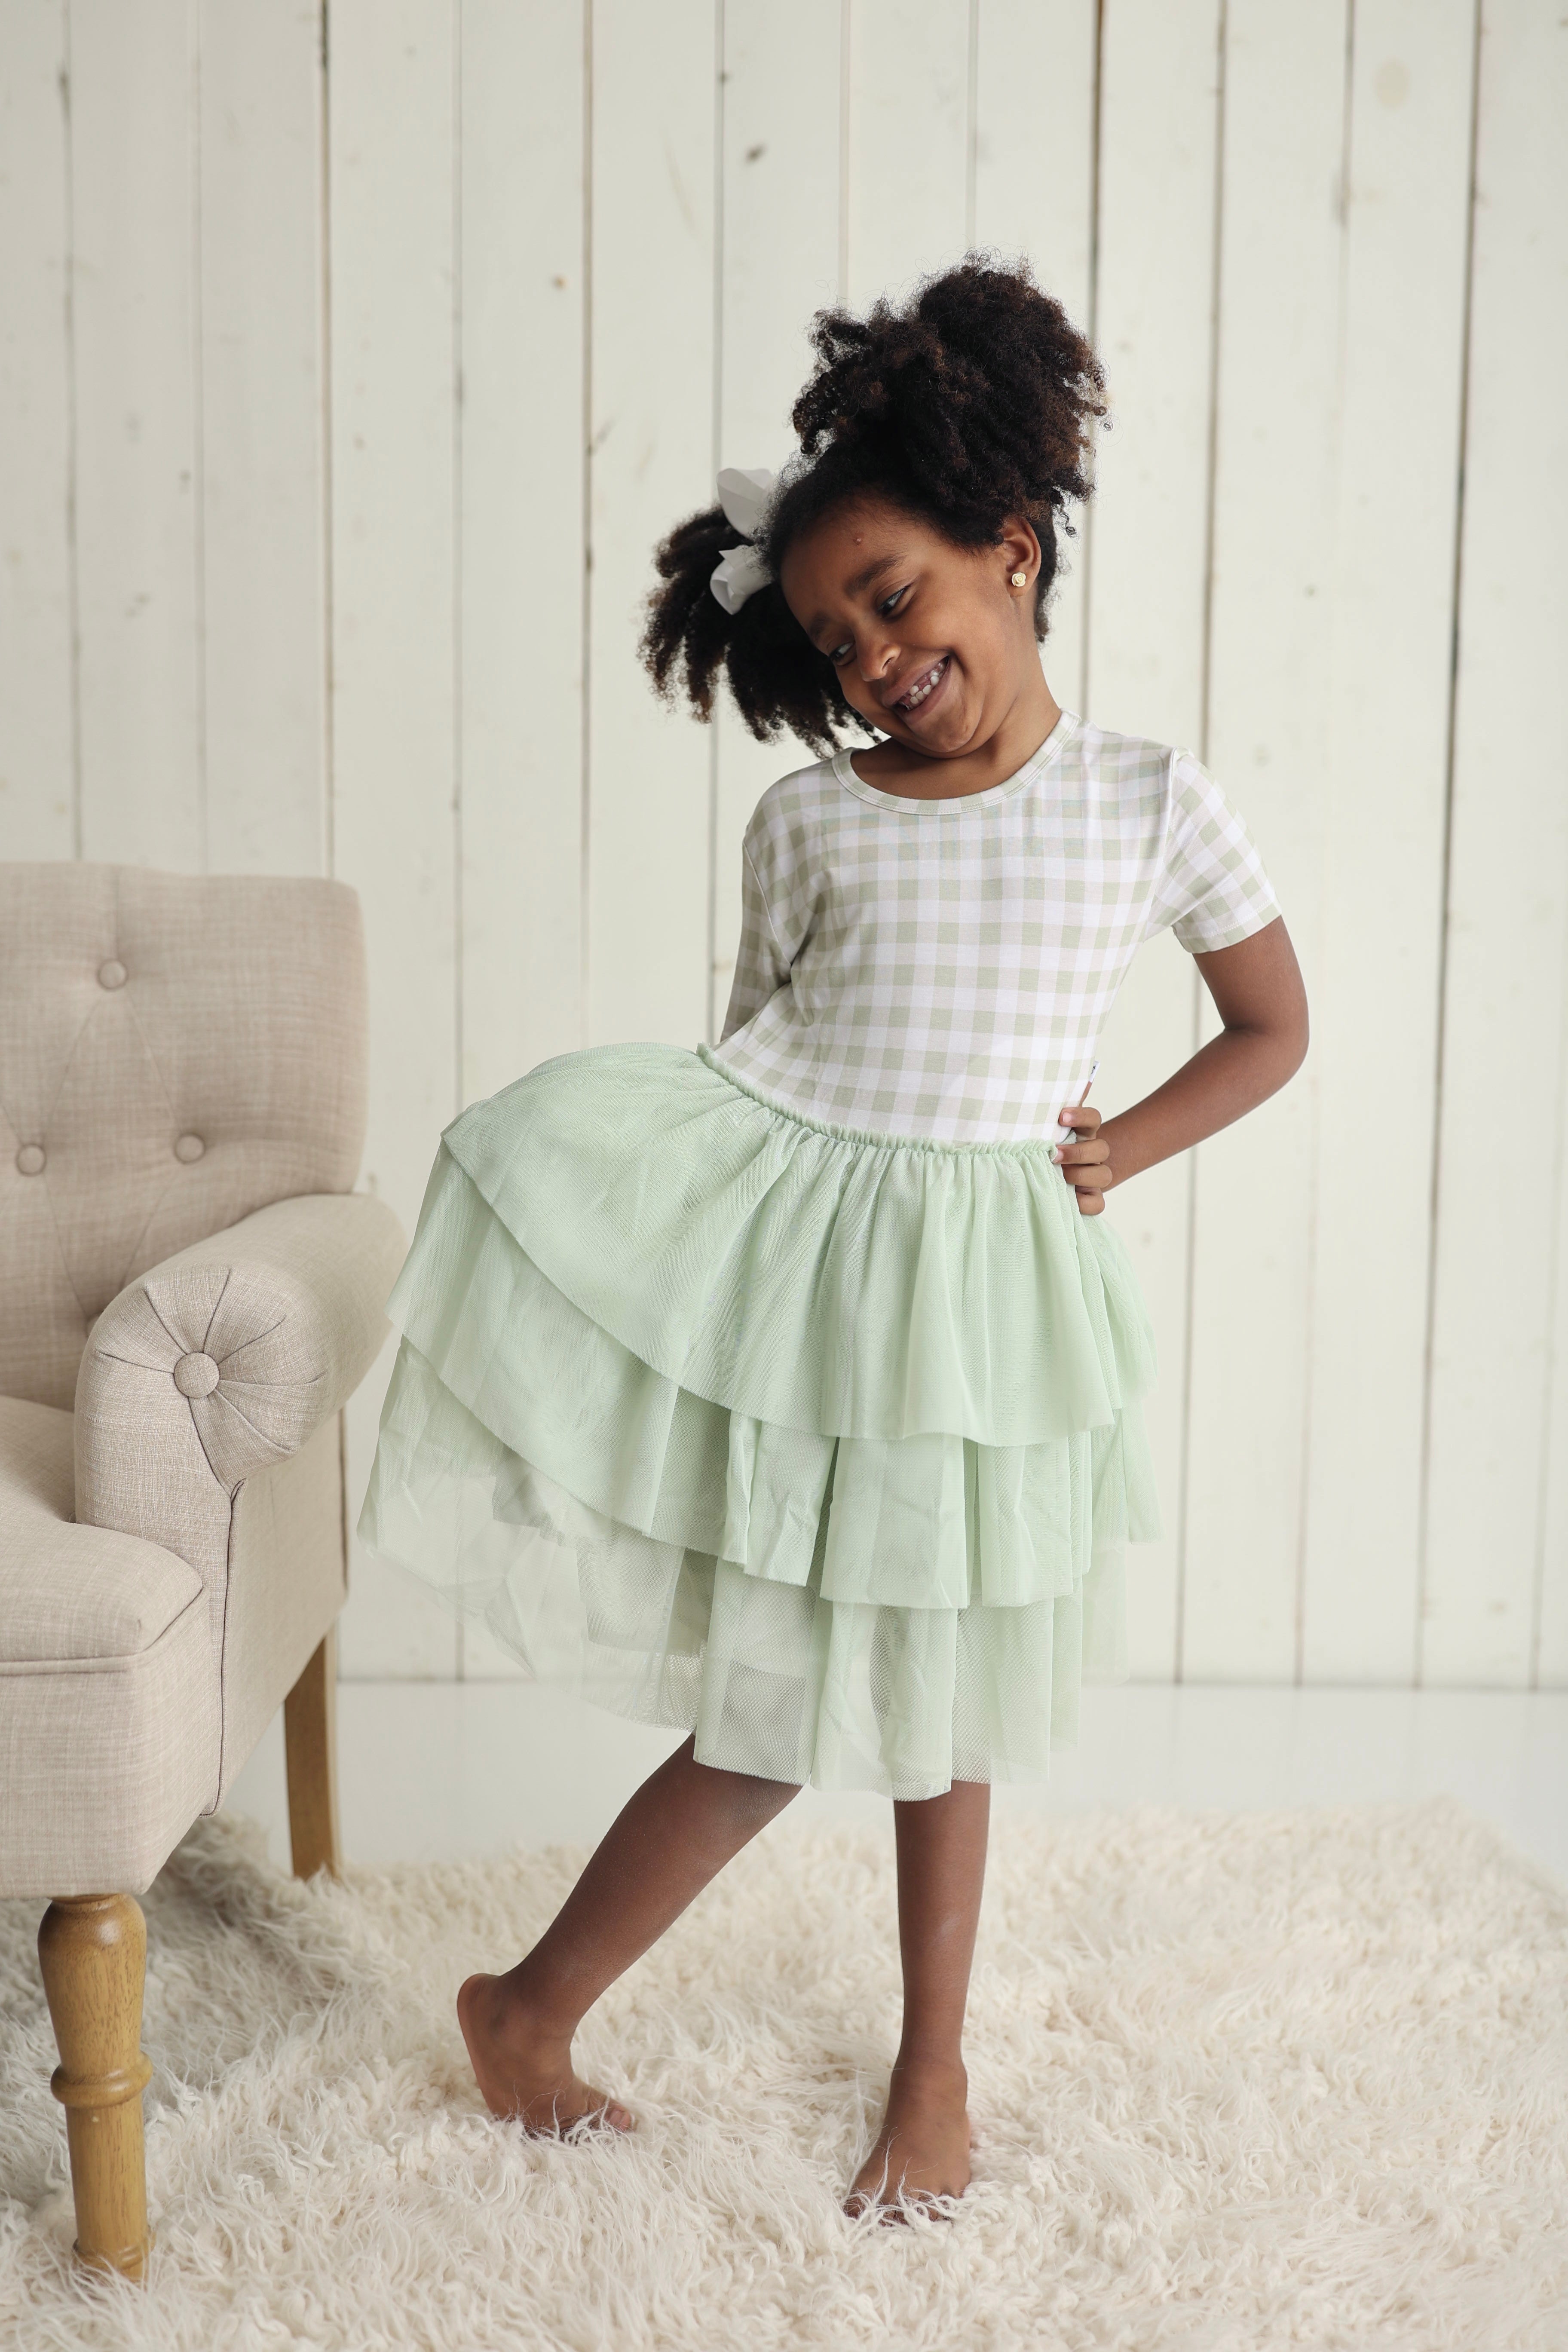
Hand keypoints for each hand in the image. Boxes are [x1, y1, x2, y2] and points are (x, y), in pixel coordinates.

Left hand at [1051, 1101, 1111, 1215]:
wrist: (1053, 1176)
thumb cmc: (1047, 1147)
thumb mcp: (1046, 1128)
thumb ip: (1053, 1104)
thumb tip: (1074, 1079)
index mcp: (1083, 1132)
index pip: (1093, 1118)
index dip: (1081, 1116)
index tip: (1061, 1116)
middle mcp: (1093, 1153)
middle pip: (1101, 1148)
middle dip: (1078, 1152)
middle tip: (1054, 1153)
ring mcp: (1094, 1177)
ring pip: (1103, 1175)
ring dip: (1080, 1174)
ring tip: (1058, 1175)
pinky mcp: (1092, 1198)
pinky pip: (1098, 1203)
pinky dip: (1084, 1202)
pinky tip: (1069, 1198)